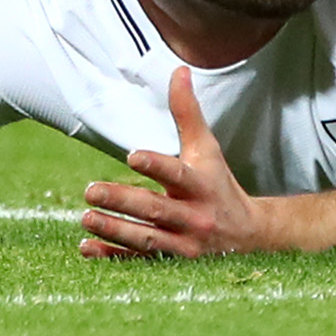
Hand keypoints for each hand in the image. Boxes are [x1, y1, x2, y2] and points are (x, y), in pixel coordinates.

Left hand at [80, 67, 269, 258]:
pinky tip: (87, 247)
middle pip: (156, 210)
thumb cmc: (219, 184)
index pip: (178, 174)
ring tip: (86, 218)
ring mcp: (183, 245)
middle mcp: (194, 217)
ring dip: (114, 231)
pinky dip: (112, 257)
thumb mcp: (206, 149)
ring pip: (146, 241)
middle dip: (123, 201)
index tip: (132, 156)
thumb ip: (188, 113)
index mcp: (201, 185)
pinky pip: (139, 263)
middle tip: (90, 190)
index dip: (156, 166)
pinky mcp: (171, 265)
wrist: (250, 236)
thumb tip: (179, 70)